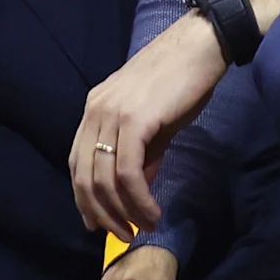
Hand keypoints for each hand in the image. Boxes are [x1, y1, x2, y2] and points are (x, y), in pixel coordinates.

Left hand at [70, 14, 231, 234]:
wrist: (201, 47)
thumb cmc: (182, 80)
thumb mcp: (155, 121)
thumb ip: (142, 153)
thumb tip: (137, 188)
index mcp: (95, 108)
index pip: (78, 162)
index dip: (85, 198)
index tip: (99, 222)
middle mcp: (95, 111)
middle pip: (85, 176)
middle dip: (101, 213)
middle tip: (123, 233)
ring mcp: (111, 114)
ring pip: (104, 179)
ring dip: (123, 210)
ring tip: (143, 226)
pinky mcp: (133, 121)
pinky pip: (128, 172)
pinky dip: (138, 198)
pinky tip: (152, 210)